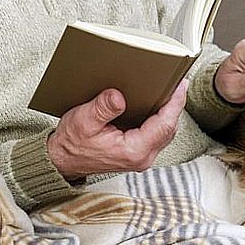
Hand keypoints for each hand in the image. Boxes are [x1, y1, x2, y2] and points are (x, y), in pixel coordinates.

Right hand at [47, 79, 188, 180]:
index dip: (175, 104)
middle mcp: (143, 157)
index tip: (180, 86)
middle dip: (175, 105)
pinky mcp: (139, 153)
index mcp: (133, 151)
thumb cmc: (72, 144)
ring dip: (169, 112)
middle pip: (169, 129)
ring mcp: (143, 156)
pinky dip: (161, 119)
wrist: (63, 161)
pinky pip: (158, 135)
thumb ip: (103, 108)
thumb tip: (119, 96)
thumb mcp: (83, 121)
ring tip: (172, 91)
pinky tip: (159, 105)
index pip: (164, 125)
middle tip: (178, 83)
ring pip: (165, 132)